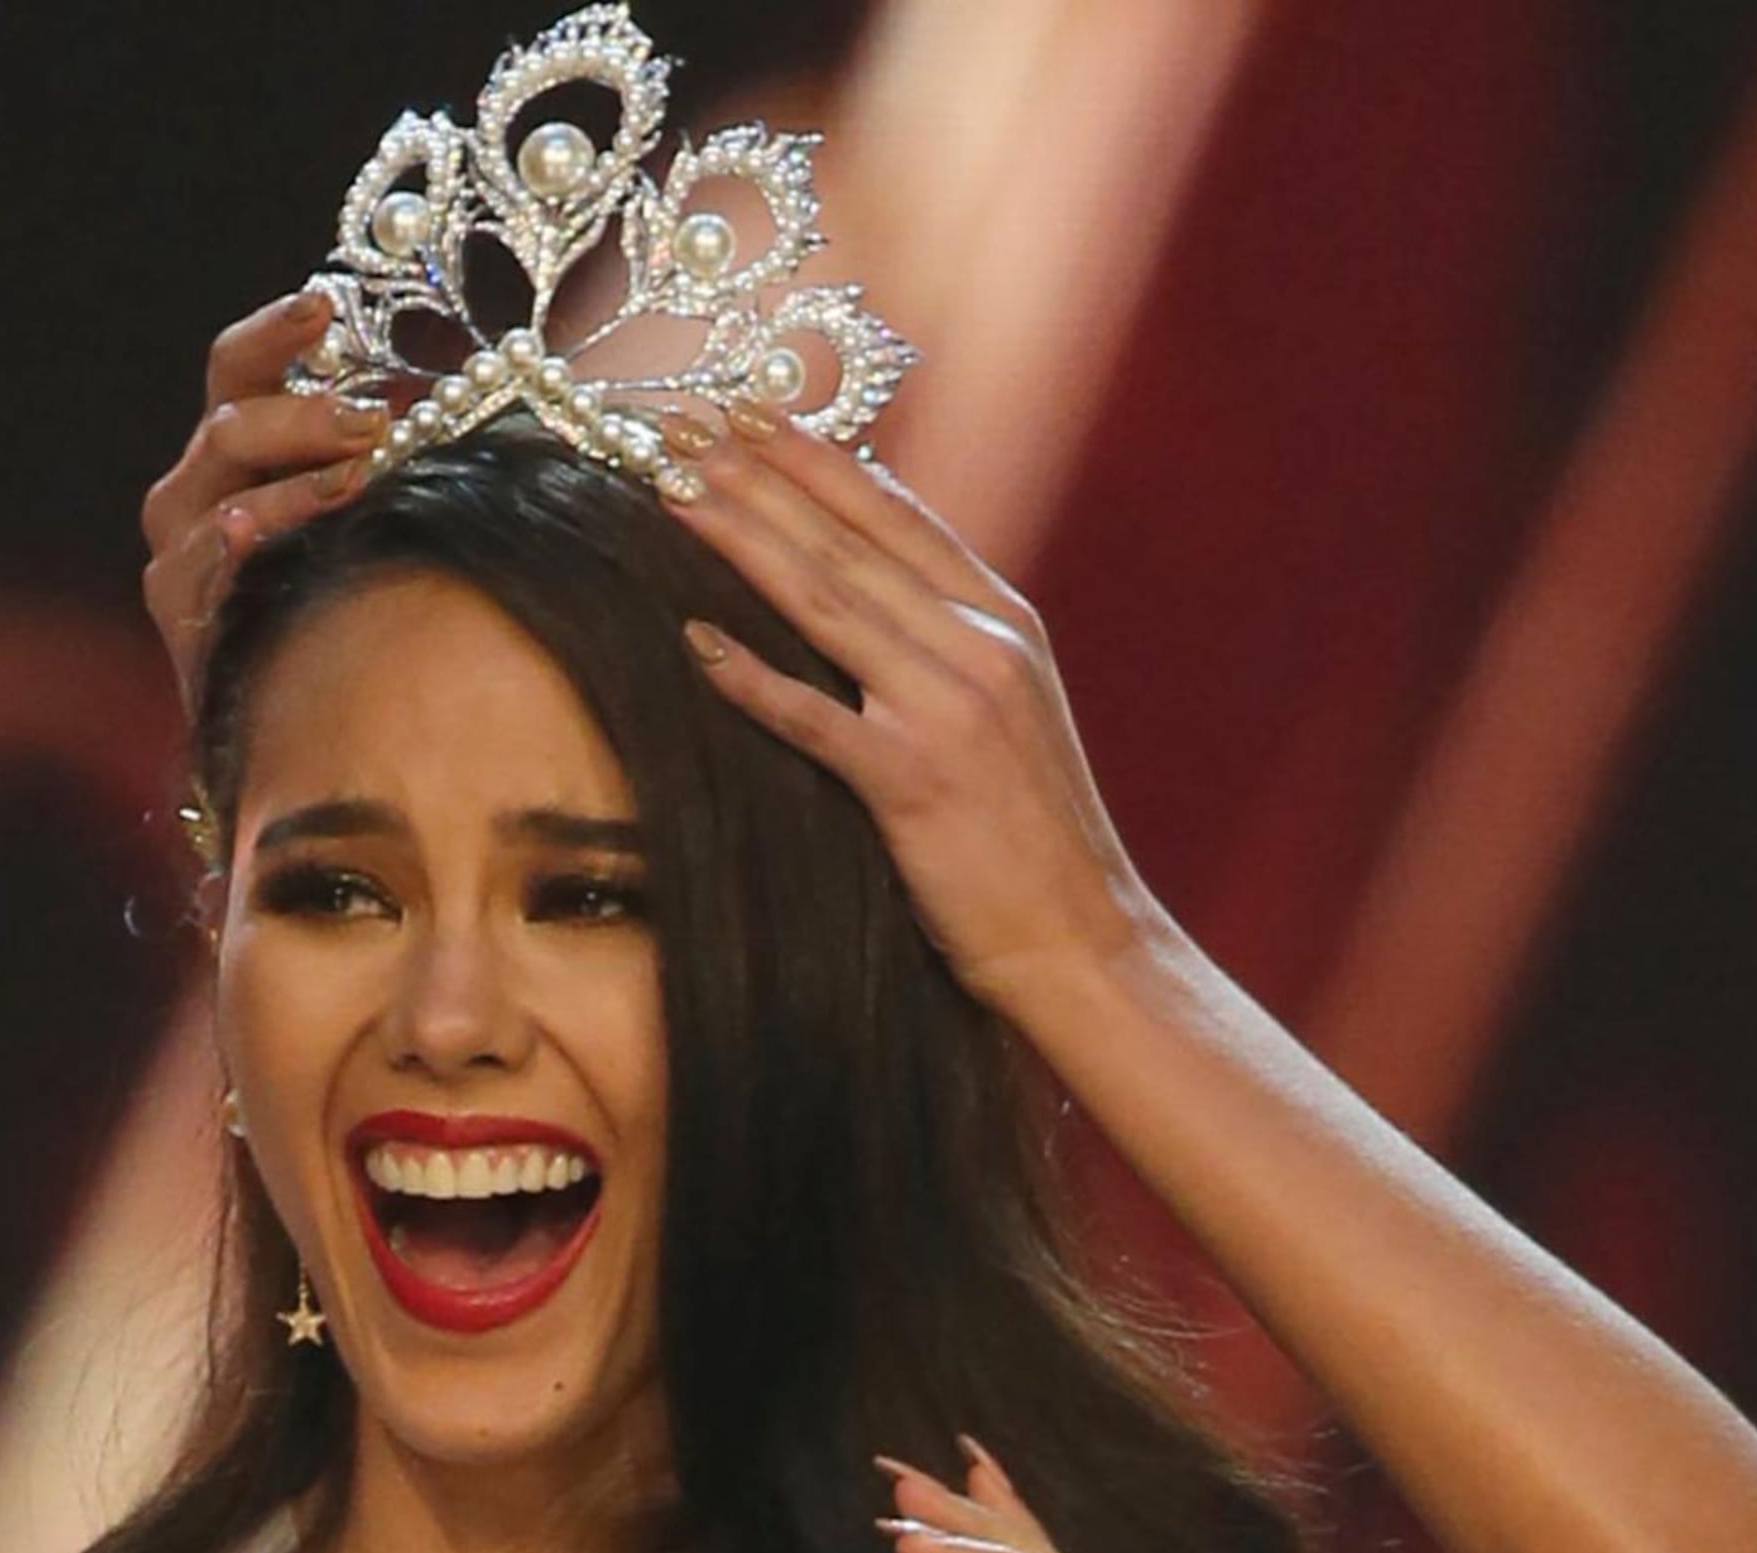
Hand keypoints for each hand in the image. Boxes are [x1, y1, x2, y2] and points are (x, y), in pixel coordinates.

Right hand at [136, 291, 394, 700]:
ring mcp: (183, 556)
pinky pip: (202, 582)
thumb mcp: (394, 510)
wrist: (322, 718)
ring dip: (291, 489)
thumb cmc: (370, 595)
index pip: (241, 366)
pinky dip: (233, 559)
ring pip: (220, 500)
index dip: (278, 330)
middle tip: (371, 421)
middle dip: (306, 416)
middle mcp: (199, 491)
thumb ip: (412, 450)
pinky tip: (255, 540)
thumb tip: (512, 394)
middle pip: (233, 424)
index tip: (323, 303)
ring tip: (352, 482)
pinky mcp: (184, 623)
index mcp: (245, 448)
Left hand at [658, 408, 1164, 1010]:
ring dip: (743, 539)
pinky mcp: (914, 782)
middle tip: (683, 426)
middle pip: (848, 542)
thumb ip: (947, 641)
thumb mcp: (1009, 710)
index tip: (748, 410)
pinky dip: (753, 679)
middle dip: (759, 476)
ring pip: (826, 603)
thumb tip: (866, 582)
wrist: (1083, 939)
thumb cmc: (1035, 836)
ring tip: (673, 491)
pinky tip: (695, 644)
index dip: (815, 458)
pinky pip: (816, 719)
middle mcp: (980, 648)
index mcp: (1004, 622)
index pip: (896, 515)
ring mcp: (948, 711)